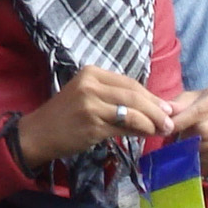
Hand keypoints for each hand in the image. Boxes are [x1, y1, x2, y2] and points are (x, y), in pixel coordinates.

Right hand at [17, 67, 172, 167]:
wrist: (37, 134)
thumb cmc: (65, 117)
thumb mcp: (88, 98)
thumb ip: (115, 99)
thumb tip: (151, 108)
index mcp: (92, 73)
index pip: (130, 83)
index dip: (151, 96)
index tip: (166, 107)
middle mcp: (91, 84)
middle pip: (134, 94)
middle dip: (156, 108)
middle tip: (170, 120)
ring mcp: (91, 103)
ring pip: (132, 110)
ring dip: (151, 121)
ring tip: (163, 129)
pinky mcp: (92, 123)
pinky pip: (123, 126)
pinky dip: (139, 130)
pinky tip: (147, 135)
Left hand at [166, 85, 207, 177]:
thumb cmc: (199, 106)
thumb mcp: (188, 100)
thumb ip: (177, 105)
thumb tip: (167, 110)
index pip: (202, 110)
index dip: (182, 119)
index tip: (167, 125)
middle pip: (204, 130)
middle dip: (185, 132)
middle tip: (175, 131)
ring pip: (203, 145)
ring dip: (189, 143)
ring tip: (185, 136)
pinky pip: (205, 157)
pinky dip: (194, 153)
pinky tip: (193, 145)